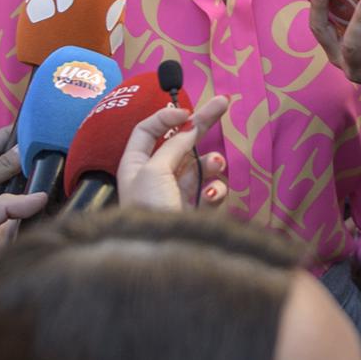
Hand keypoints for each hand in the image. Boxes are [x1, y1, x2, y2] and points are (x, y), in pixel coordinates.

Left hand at [116, 95, 231, 210]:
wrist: (161, 258)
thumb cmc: (148, 211)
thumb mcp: (154, 171)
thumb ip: (173, 146)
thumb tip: (189, 127)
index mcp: (135, 164)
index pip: (148, 129)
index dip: (167, 117)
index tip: (188, 113)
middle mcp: (155, 175)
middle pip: (180, 141)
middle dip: (203, 123)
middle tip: (225, 102)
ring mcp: (177, 192)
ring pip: (201, 165)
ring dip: (212, 163)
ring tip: (216, 166)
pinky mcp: (195, 209)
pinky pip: (212, 190)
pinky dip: (216, 190)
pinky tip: (212, 196)